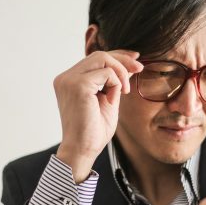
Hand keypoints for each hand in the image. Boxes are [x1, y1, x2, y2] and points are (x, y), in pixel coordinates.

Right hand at [53, 50, 142, 180]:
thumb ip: (113, 82)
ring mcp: (69, 80)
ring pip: (102, 58)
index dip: (117, 56)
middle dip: (122, 60)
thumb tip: (129, 65)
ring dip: (120, 72)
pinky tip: (115, 99)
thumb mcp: (108, 100)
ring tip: (125, 91)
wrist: (83, 150)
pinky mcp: (78, 85)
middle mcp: (65, 78)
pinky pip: (106, 73)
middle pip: (99, 54)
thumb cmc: (94, 131)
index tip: (135, 59)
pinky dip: (116, 83)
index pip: (94, 59)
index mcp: (69, 81)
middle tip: (140, 69)